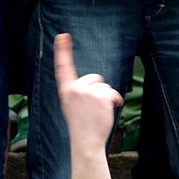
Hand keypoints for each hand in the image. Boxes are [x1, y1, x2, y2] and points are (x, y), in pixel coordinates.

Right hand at [53, 33, 123, 150]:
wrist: (86, 142)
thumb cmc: (82, 127)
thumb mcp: (73, 106)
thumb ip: (79, 92)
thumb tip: (95, 85)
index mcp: (66, 91)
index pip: (63, 68)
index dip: (63, 51)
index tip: (63, 36)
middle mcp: (75, 88)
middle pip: (94, 78)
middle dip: (99, 90)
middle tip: (94, 109)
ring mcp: (87, 92)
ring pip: (105, 87)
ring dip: (107, 98)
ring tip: (100, 113)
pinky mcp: (100, 96)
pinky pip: (113, 93)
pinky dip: (115, 101)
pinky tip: (109, 110)